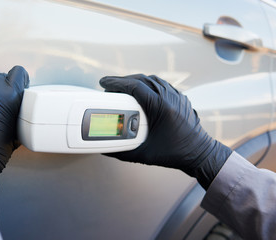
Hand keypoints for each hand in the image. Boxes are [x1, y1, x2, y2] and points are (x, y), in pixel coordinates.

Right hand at [100, 74, 231, 189]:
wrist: (199, 154)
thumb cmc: (174, 154)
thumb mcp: (144, 155)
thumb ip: (122, 152)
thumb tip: (105, 149)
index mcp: (161, 107)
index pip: (135, 87)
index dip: (116, 83)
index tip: (104, 83)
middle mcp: (170, 98)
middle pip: (142, 79)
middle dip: (123, 80)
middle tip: (109, 86)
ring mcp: (177, 96)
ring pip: (153, 80)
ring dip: (136, 81)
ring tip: (123, 87)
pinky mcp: (181, 99)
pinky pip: (162, 84)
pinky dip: (148, 85)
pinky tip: (141, 91)